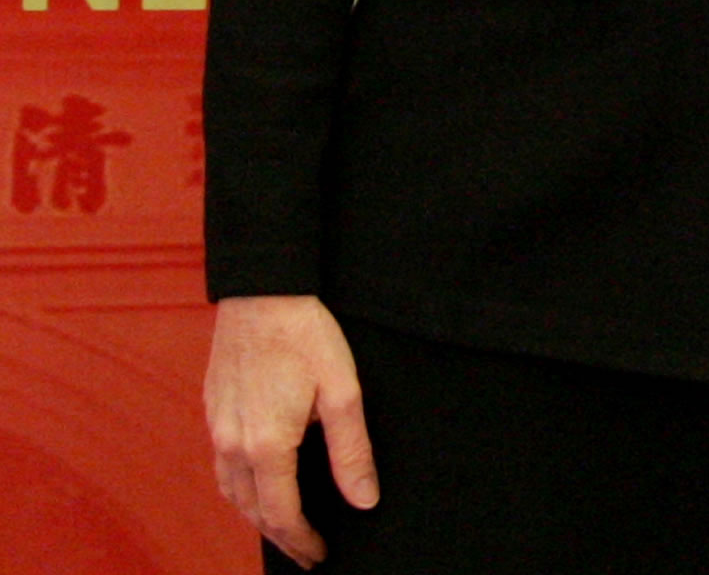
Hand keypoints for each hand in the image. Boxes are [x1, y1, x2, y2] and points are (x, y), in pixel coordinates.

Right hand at [203, 294, 375, 567]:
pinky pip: (221, 465)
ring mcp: (217, 427)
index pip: (280, 514)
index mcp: (266, 445)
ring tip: (284, 526)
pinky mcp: (213, 409)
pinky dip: (240, 487)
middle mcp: (232, 443)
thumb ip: (351, 451)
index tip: (321, 555)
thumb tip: (363, 500)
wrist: (263, 292)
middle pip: (251, 510)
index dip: (301, 540)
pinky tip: (259, 483)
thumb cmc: (307, 336)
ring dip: (256, 514)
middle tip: (306, 551)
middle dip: (279, 536)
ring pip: (230, 491)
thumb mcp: (343, 393)